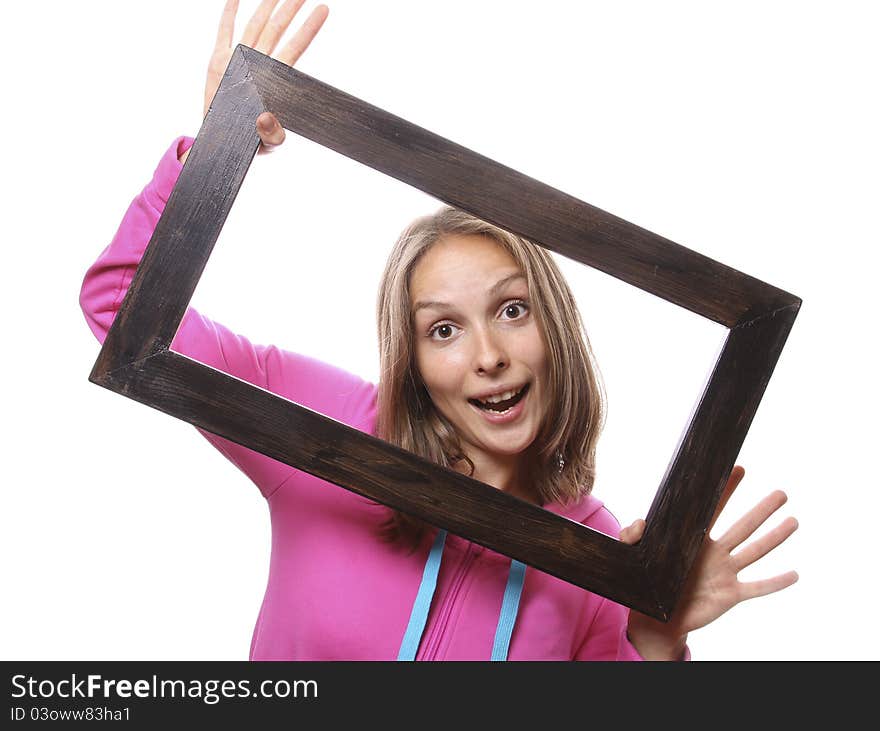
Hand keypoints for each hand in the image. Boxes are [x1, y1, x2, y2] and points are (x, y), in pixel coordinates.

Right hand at [182, 0, 329, 162]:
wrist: (223, 140)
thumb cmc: (250, 141)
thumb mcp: (267, 142)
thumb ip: (271, 134)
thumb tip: (267, 119)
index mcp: (273, 79)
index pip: (295, 47)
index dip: (309, 29)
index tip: (323, 10)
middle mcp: (258, 63)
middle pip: (278, 29)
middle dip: (290, 8)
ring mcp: (238, 59)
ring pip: (256, 25)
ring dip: (266, 5)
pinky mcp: (219, 60)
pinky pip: (225, 31)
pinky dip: (229, 12)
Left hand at [619, 465, 798, 659]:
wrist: (658, 619)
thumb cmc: (650, 583)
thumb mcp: (638, 556)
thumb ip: (635, 536)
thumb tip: (641, 522)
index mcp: (695, 540)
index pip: (713, 509)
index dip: (725, 490)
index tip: (739, 468)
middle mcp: (715, 553)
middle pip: (743, 526)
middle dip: (761, 510)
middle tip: (781, 493)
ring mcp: (725, 573)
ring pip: (754, 552)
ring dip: (774, 538)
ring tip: (793, 521)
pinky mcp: (731, 595)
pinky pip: (757, 588)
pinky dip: (775, 582)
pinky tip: (794, 574)